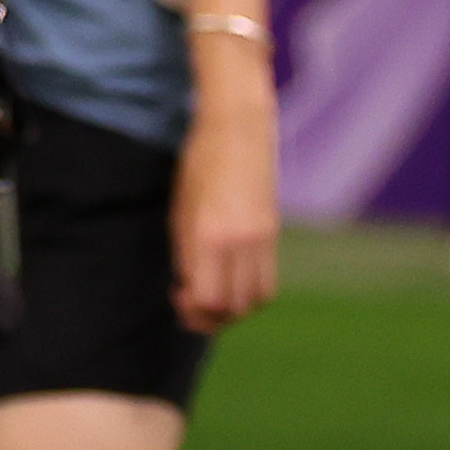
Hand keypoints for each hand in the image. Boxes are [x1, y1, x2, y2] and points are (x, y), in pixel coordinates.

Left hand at [171, 51, 282, 330]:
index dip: (191, 309)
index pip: (208, 299)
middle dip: (211, 317)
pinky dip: (250, 292)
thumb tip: (190, 289)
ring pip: (256, 300)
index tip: (176, 295)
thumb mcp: (181, 212)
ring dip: (234, 309)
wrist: (238, 133)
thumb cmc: (198, 167)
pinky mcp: (274, 234)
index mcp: (210, 236)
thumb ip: (187, 254)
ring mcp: (263, 240)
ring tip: (212, 298)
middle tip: (190, 306)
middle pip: (234, 307)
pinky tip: (230, 282)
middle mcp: (241, 243)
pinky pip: (267, 281)